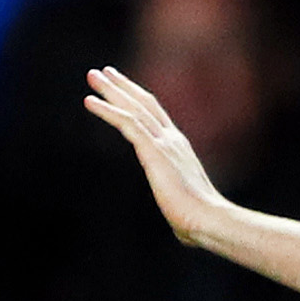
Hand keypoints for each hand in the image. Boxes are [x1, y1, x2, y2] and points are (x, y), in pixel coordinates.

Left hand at [82, 65, 229, 247]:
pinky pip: (127, 122)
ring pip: (133, 107)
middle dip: (122, 86)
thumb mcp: (185, 209)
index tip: (123, 87)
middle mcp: (172, 139)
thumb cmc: (200, 223)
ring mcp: (164, 142)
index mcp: (179, 148)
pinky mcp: (154, 150)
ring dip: (111, 90)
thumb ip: (180, 209)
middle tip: (103, 72)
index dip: (138, 98)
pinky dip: (107, 110)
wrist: (209, 220)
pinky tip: (89, 102)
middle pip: (144, 103)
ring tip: (92, 76)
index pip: (156, 115)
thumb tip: (183, 228)